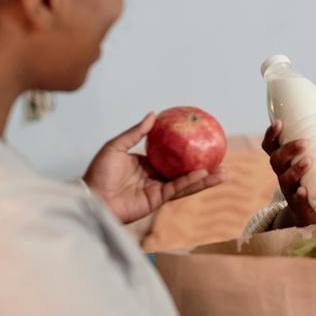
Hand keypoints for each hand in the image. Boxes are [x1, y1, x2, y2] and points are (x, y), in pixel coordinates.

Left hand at [82, 112, 226, 224]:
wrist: (91, 197)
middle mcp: (155, 177)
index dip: (187, 152)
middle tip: (222, 159)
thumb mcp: (116, 146)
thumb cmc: (98, 173)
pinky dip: (190, 182)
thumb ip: (135, 133)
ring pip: (187, 183)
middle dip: (205, 167)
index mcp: (147, 164)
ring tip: (224, 172)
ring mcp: (158, 189)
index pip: (172, 157)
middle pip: (185, 171)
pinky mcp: (157, 200)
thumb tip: (153, 114)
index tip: (203, 143)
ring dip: (206, 179)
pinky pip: (177, 189)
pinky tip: (204, 175)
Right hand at [261, 120, 315, 228]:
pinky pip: (295, 199)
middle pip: (276, 159)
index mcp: (285, 161)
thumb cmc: (315, 182)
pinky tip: (303, 191)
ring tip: (308, 161)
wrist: (310, 213)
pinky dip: (298, 195)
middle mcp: (283, 174)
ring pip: (284, 178)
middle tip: (305, 143)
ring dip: (295, 169)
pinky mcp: (297, 205)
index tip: (280, 122)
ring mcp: (289, 190)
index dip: (271, 134)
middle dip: (288, 149)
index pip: (271, 146)